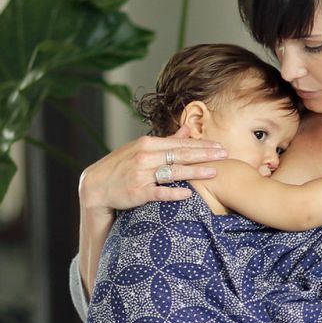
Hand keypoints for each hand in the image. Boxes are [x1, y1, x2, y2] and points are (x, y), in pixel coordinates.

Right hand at [79, 124, 227, 214]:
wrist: (96, 186)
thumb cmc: (122, 167)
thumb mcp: (141, 149)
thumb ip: (166, 141)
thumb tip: (187, 129)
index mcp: (147, 143)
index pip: (180, 143)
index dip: (201, 145)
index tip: (220, 146)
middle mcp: (145, 156)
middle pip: (180, 154)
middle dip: (204, 154)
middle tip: (225, 155)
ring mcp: (140, 174)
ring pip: (172, 171)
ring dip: (195, 171)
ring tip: (214, 172)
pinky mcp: (136, 192)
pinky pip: (158, 192)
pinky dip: (173, 192)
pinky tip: (188, 193)